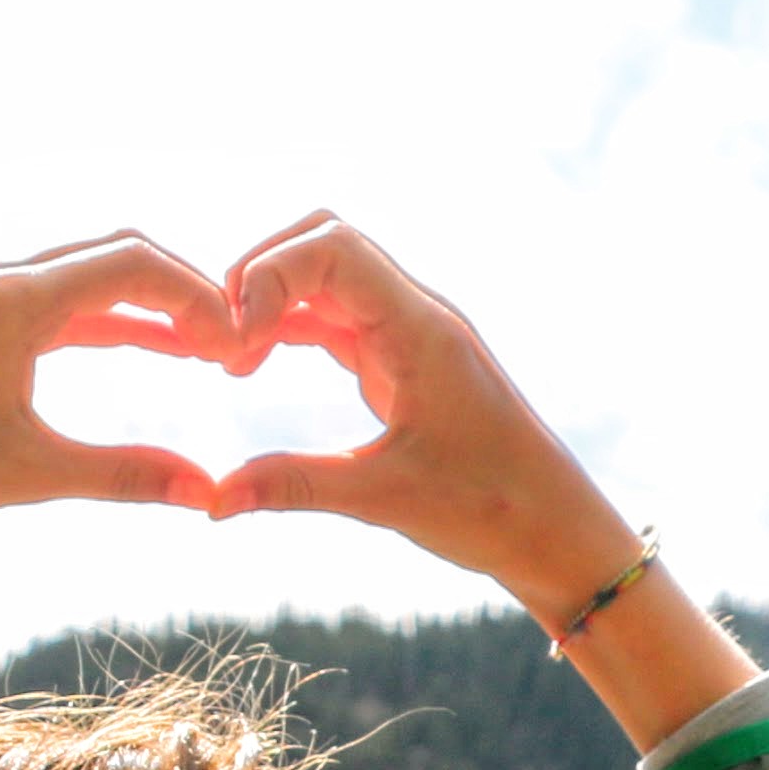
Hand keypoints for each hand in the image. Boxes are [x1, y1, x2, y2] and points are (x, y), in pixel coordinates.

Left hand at [0, 235, 237, 551]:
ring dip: (146, 308)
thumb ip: (126, 474)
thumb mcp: (31, 473)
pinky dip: (106, 323)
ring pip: (85, 280)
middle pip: (115, 256)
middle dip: (181, 294)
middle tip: (232, 342)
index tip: (237, 342)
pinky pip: (55, 305)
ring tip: (204, 349)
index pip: (133, 264)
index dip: (198, 298)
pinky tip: (147, 350)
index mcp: (13, 299)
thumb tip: (206, 492)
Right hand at [209, 212, 757, 754]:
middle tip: (223, 346)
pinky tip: (253, 365)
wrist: (555, 528)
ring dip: (271, 300)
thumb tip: (213, 499)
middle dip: (259, 276)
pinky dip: (287, 327)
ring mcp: (407, 332)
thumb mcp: (386, 501)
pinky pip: (334, 316)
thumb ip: (297, 487)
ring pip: (325, 275)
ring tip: (231, 359)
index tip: (235, 349)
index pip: (333, 247)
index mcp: (422, 330)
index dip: (267, 277)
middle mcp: (416, 314)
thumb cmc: (492, 510)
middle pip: (322, 241)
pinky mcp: (399, 359)